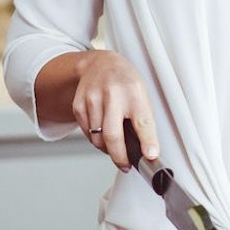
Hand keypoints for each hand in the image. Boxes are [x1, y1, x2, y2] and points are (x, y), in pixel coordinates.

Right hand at [70, 50, 158, 170]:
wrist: (100, 64)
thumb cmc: (126, 82)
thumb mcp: (142, 94)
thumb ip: (144, 120)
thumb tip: (148, 150)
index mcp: (134, 92)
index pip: (143, 122)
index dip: (147, 142)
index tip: (151, 156)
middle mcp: (112, 95)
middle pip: (113, 136)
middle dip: (120, 157)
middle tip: (126, 165)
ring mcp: (92, 100)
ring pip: (98, 139)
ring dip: (108, 149)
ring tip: (116, 146)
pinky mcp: (78, 106)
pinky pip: (87, 133)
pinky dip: (96, 139)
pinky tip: (103, 132)